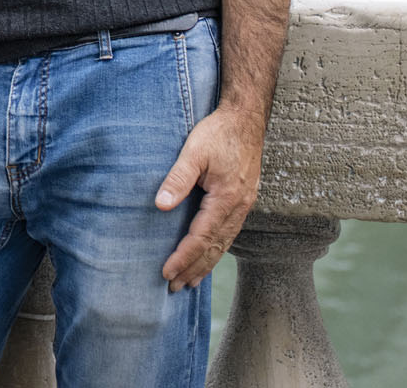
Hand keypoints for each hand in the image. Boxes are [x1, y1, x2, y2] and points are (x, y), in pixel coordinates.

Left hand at [155, 106, 263, 290]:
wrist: (245, 119)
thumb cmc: (218, 133)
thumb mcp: (193, 151)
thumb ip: (177, 179)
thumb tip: (161, 206)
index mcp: (226, 199)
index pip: (201, 237)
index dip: (183, 257)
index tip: (166, 273)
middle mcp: (238, 207)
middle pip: (214, 247)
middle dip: (194, 268)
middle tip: (174, 287)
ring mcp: (243, 205)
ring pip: (223, 243)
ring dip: (206, 263)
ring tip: (189, 281)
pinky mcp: (243, 200)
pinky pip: (229, 232)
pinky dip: (217, 248)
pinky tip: (208, 255)